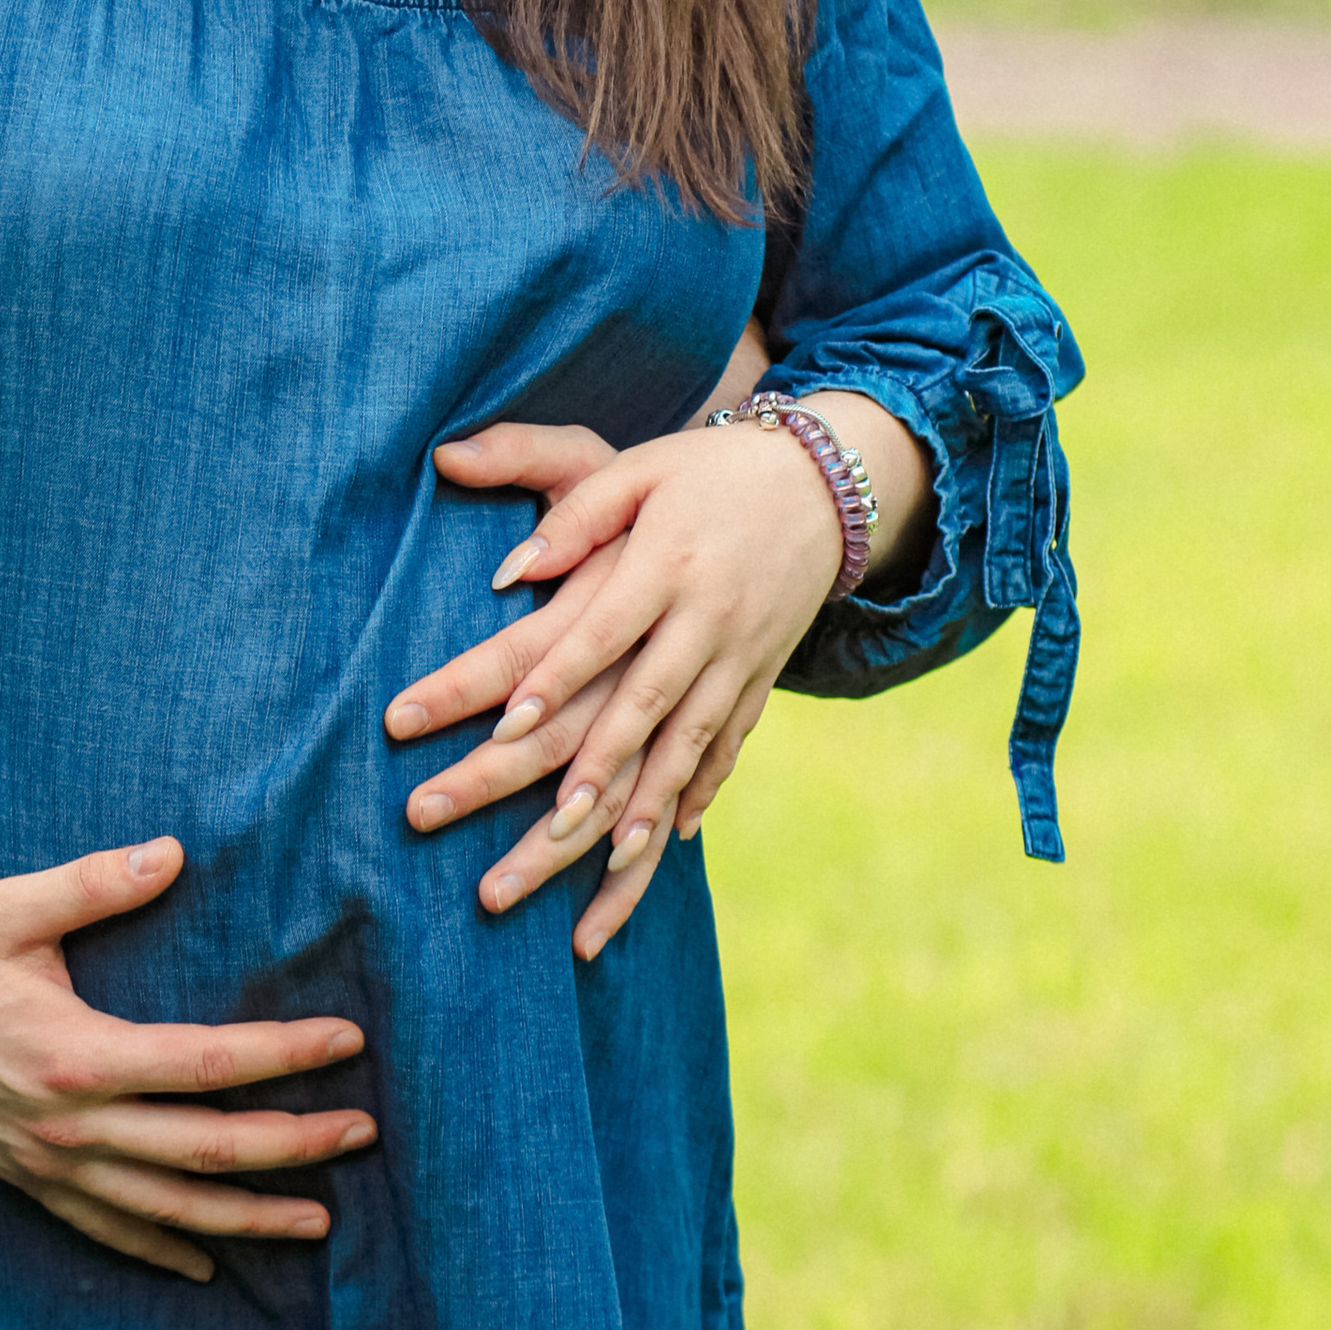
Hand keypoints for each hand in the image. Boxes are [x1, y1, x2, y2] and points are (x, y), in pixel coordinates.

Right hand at [0, 835, 375, 1285]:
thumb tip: (174, 852)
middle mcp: (68, 1124)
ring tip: (322, 1220)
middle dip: (293, 1146)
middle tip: (364, 1133)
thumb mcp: (10, 904)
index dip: (283, 1056)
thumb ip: (95, 881)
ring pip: (168, 1207)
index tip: (347, 1043)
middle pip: (205, 1150)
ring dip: (249, 1217)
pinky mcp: (26, 1179)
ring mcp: (46, 1163)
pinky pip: (107, 1229)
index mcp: (74, 1053)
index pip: (205, 1064)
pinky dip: (163, 1248)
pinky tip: (210, 1264)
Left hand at [384, 419, 855, 960]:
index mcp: (667, 562)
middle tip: (545, 827)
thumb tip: (507, 572)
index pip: (602, 633)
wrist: (825, 481)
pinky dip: (701, 791)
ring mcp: (743, 655)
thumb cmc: (706, 470)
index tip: (505, 727)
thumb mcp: (637, 468)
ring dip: (648, 802)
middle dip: (595, 769)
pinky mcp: (763, 676)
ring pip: (691, 741)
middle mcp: (708, 618)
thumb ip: (572, 514)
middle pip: (644, 704)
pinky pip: (732, 743)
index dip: (555, 680)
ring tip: (607, 860)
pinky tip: (669, 837)